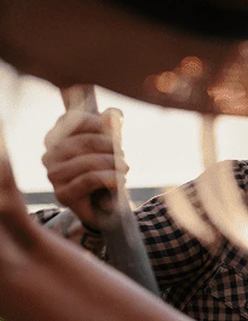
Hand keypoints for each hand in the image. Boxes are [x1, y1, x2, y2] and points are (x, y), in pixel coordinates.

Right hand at [42, 108, 127, 229]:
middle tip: (123, 156)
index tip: (112, 131)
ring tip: (124, 169)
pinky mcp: (62, 194)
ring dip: (112, 164)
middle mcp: (50, 155)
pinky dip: (110, 177)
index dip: (95, 122)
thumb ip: (111, 127)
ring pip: (87, 161)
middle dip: (109, 147)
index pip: (71, 119)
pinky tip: (120, 180)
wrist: (105, 207)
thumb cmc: (105, 171)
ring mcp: (53, 175)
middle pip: (83, 141)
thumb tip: (113, 113)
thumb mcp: (110, 145)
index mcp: (56, 138)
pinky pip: (89, 179)